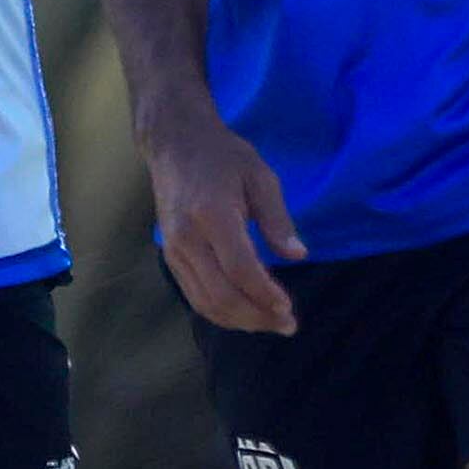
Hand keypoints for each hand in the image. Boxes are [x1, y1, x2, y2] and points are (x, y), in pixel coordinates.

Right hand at [138, 94, 303, 334]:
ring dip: (240, 321)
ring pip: (205, 302)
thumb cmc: (223, 156)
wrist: (174, 143)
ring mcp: (174, 250)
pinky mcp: (170, 257)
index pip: (239, 269)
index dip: (264, 295)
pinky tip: (245, 314)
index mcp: (212, 214)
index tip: (288, 309)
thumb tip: (298, 256)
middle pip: (221, 294)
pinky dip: (221, 312)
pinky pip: (194, 295)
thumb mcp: (260, 177)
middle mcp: (187, 237)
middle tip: (287, 325)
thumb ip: (278, 219)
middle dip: (256, 317)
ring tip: (270, 324)